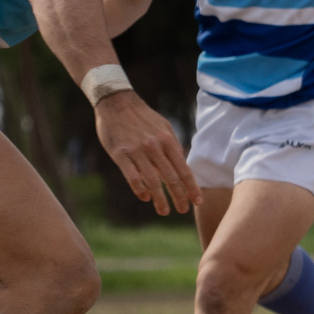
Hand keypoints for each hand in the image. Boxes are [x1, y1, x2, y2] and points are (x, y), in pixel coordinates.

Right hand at [94, 90, 198, 214]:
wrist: (116, 102)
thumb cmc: (142, 117)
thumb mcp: (164, 127)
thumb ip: (173, 146)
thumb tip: (181, 166)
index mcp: (168, 140)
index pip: (184, 169)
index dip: (191, 187)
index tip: (197, 201)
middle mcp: (155, 147)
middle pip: (171, 178)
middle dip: (179, 196)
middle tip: (183, 210)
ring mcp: (137, 151)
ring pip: (152, 181)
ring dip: (160, 199)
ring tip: (164, 211)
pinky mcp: (120, 154)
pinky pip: (132, 176)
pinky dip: (139, 189)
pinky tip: (145, 198)